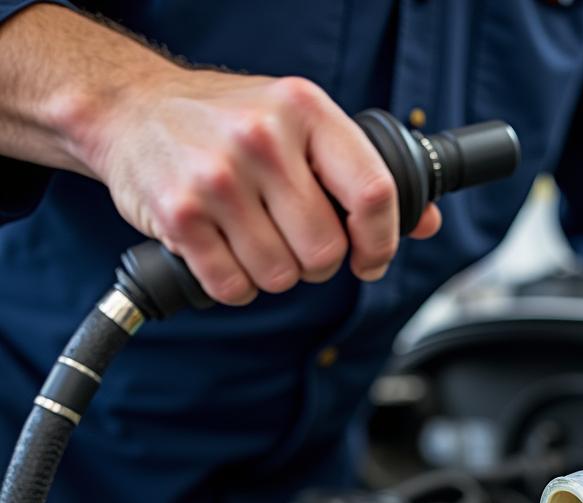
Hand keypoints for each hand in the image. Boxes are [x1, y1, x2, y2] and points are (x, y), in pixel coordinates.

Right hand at [79, 68, 440, 302]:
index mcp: (305, 110)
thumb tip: (428, 221)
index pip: (373, 193)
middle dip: (318, 262)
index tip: (371, 259)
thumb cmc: (227, 121)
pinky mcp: (181, 216)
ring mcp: (217, 177)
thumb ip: (362, 172)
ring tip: (254, 239)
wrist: (130, 110)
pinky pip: (234, 288)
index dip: (381, 243)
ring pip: (282, 276)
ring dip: (274, 274)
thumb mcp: (300, 124)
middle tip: (296, 242)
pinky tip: (225, 252)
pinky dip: (236, 284)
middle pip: (326, 251)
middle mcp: (262, 139)